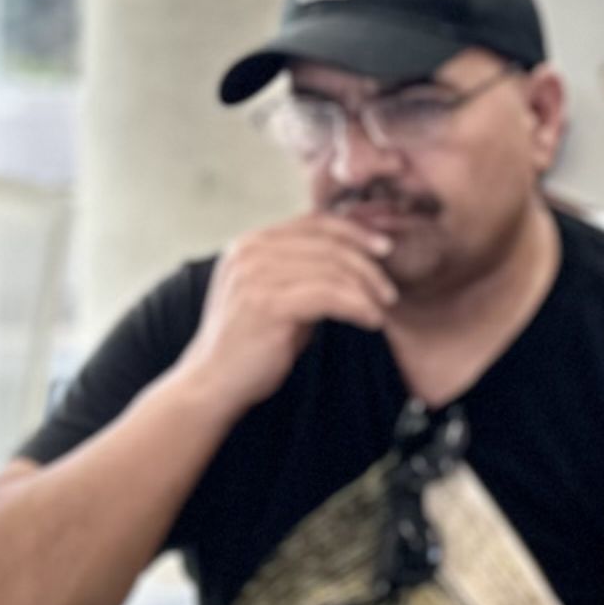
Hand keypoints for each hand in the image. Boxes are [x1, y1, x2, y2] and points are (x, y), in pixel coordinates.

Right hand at [176, 214, 397, 414]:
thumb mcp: (276, 295)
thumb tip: (352, 258)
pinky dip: (358, 307)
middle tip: (389, 291)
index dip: (355, 232)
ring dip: (366, 290)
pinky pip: (330, 295)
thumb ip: (303, 272)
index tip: (384, 250)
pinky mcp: (268, 303)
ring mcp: (256, 275)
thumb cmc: (252, 343)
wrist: (214, 382)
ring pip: (333, 268)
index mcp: (251, 243)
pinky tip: (371, 321)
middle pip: (328, 242)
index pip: (314, 222)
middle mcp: (250, 251)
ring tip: (382, 310)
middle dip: (367, 265)